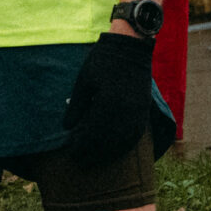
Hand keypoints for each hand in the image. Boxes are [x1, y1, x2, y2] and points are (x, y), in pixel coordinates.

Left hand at [60, 31, 153, 168]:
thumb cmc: (102, 62)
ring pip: (123, 141)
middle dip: (93, 154)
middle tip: (80, 162)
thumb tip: (67, 128)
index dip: (82, 145)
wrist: (130, 48)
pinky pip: (135, 135)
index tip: (72, 153)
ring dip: (109, 154)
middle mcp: (125, 111)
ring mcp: (137, 112)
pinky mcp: (143, 110)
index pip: (93, 133)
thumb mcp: (83, 82)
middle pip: (107, 141)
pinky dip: (124, 146)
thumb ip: (76, 106)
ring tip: (95, 161)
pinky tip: (115, 151)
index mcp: (107, 103)